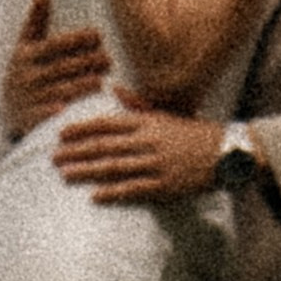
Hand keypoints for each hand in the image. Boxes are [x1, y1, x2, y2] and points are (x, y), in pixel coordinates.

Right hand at [4, 0, 110, 138]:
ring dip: (83, 85)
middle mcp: (26, 76)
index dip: (77, 38)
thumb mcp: (26, 46)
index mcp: (26, 55)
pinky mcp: (31, 120)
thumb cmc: (24, 72)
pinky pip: (50, 115)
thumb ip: (36, 21)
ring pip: (61, 90)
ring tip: (103, 80)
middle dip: (87, 62)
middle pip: (62, 67)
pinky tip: (83, 107)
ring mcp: (29, 99)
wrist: (6, 111)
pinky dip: (65, 110)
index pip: (55, 44)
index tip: (98, 35)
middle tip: (109, 59)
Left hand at [52, 104, 224, 202]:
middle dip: (76, 152)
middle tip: (53, 157)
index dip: (82, 129)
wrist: (227, 152)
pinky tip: (94, 196)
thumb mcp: (164, 113)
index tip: (60, 134)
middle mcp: (148, 142)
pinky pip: (134, 189)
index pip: (107, 124)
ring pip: (114, 168)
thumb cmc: (192, 133)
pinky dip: (113, 192)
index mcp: (147, 122)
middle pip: (105, 147)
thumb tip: (111, 85)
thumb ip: (135, 103)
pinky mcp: (165, 186)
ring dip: (87, 172)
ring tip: (65, 175)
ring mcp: (156, 164)